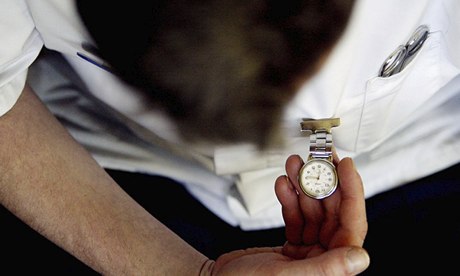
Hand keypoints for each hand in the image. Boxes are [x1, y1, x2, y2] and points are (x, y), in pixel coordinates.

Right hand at [201, 154, 368, 275]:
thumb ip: (325, 268)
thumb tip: (360, 257)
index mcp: (331, 269)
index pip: (351, 225)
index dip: (352, 191)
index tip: (345, 165)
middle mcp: (324, 260)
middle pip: (333, 213)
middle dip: (323, 182)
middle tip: (316, 157)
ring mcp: (309, 253)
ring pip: (314, 210)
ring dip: (303, 186)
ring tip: (294, 165)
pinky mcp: (294, 246)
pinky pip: (297, 216)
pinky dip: (290, 199)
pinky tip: (283, 185)